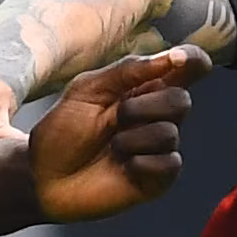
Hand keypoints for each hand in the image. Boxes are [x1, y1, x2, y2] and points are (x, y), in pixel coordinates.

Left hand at [27, 46, 207, 224]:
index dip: (193, 60)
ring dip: (133, 139)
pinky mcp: (158, 178)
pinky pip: (170, 164)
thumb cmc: (62, 132)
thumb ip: (129, 70)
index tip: (178, 61)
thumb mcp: (88, 89)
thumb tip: (172, 57)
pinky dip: (141, 163)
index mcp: (143, 88)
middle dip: (144, 107)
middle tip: (114, 118)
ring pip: (171, 133)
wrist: (43, 177)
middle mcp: (156, 117)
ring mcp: (158, 149)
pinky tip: (121, 168)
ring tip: (110, 148)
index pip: (186, 69)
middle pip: (182, 101)